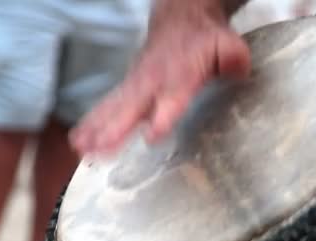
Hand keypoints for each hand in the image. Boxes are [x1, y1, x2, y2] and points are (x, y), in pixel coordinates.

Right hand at [69, 0, 251, 156]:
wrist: (181, 17)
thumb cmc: (206, 39)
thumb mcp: (228, 45)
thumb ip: (233, 59)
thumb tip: (237, 69)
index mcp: (180, 74)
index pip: (171, 96)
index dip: (162, 115)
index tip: (151, 134)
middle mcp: (154, 81)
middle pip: (132, 107)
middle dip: (116, 128)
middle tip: (99, 149)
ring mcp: (137, 84)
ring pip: (114, 107)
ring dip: (96, 128)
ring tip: (81, 149)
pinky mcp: (128, 87)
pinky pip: (107, 106)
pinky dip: (91, 123)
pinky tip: (78, 141)